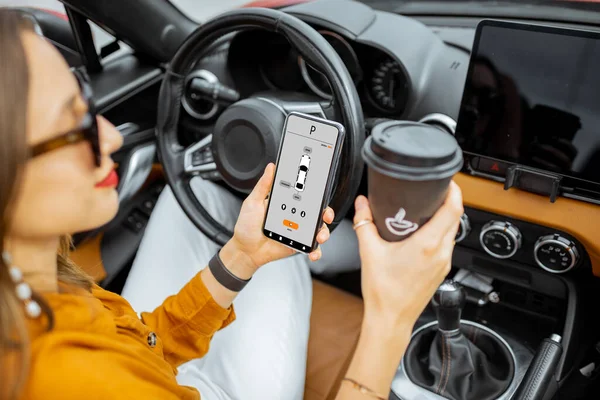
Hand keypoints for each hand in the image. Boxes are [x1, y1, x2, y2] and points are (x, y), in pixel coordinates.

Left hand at [221, 163, 334, 277]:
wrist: (245, 249)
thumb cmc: (247, 226)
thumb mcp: (253, 202)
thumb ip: (263, 185)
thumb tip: (271, 168)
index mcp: (286, 203)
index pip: (305, 194)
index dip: (316, 192)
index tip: (322, 189)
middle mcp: (295, 215)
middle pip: (317, 211)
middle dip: (326, 212)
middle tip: (325, 215)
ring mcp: (298, 230)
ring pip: (319, 229)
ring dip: (323, 232)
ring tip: (318, 236)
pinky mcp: (298, 244)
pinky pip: (312, 247)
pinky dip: (316, 250)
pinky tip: (312, 251)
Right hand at [353, 182, 462, 330]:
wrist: (391, 319)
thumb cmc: (383, 292)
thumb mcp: (369, 251)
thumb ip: (364, 222)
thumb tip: (362, 204)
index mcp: (427, 245)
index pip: (453, 209)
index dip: (454, 191)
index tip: (447, 182)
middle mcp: (441, 253)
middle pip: (455, 218)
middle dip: (448, 201)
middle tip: (433, 192)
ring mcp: (444, 263)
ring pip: (452, 232)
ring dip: (445, 218)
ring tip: (427, 211)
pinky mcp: (442, 270)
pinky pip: (447, 245)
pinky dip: (440, 234)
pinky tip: (423, 234)